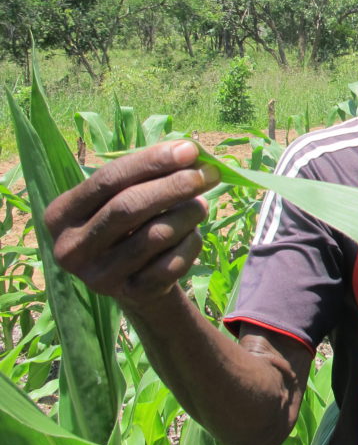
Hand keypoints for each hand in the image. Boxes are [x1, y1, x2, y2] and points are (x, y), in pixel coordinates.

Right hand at [45, 140, 219, 309]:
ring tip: (201, 205)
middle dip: (174, 186)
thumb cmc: (131, 226)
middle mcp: (71, 248)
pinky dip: (191, 243)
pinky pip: (172, 263)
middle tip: (209, 174)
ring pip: (155, 235)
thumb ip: (148, 174)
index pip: (107, 179)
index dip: (151, 162)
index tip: (189, 150)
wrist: (136, 283)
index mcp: (61, 214)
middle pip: (128, 207)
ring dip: (188, 214)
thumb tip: (189, 152)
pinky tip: (192, 234)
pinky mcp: (130, 294)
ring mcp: (99, 276)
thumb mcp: (125, 198)